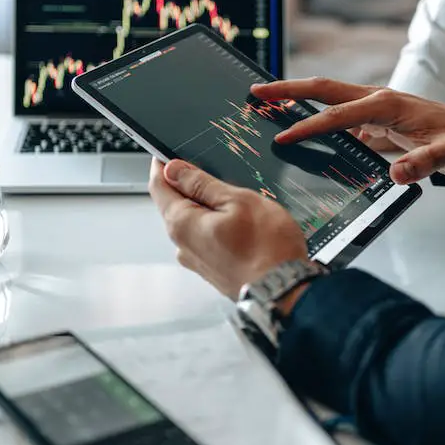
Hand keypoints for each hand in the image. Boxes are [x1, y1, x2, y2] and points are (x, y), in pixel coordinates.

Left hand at [148, 158, 307, 299]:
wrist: (286, 291)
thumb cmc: (268, 249)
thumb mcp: (238, 200)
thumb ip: (202, 184)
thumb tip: (174, 169)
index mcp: (182, 224)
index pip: (158, 186)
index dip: (162, 165)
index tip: (169, 152)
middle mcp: (183, 245)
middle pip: (174, 204)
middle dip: (188, 185)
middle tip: (212, 170)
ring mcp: (197, 260)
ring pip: (193, 221)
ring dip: (206, 206)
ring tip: (234, 197)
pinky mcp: (213, 269)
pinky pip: (206, 238)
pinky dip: (215, 224)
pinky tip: (238, 221)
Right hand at [250, 78, 444, 184]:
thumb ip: (425, 164)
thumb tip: (398, 174)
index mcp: (387, 105)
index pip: (340, 114)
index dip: (310, 125)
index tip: (284, 137)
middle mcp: (374, 98)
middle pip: (323, 88)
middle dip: (288, 89)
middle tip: (255, 91)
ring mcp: (370, 106)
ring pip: (325, 97)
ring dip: (294, 98)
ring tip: (262, 103)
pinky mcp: (369, 118)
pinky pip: (333, 113)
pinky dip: (311, 115)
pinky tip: (293, 126)